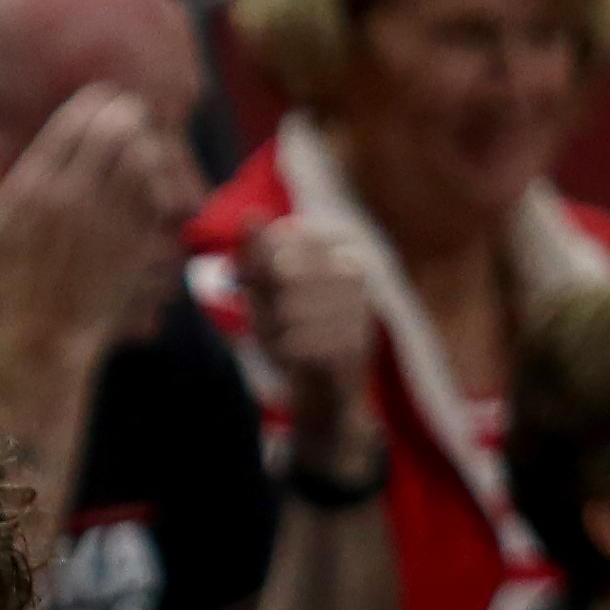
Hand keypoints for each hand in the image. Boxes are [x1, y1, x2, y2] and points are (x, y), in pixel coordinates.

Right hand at [0, 82, 196, 372]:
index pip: (76, 120)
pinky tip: (150, 173)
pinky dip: (158, 173)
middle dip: (127, 111)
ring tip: (142, 138)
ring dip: (145, 138)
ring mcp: (106, 218)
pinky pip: (155, 187)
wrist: (45, 335)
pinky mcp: (132, 238)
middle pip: (114, 127)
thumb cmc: (7, 280)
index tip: (103, 100)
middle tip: (130, 113)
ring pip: (141, 152)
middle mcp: (71, 196)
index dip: (97, 100)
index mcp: (32, 186)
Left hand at [237, 215, 380, 473]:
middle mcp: (355, 270)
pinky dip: (286, 355)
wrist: (324, 395)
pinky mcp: (355, 342)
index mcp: (334, 250)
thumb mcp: (264, 296)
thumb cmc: (292, 336)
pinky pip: (297, 342)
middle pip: (280, 275)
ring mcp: (359, 305)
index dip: (259, 280)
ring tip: (292, 345)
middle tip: (280, 329)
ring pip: (287, 310)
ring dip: (275, 334)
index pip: (276, 247)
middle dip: (266, 308)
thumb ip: (254, 256)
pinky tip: (298, 361)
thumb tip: (250, 214)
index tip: (271, 299)